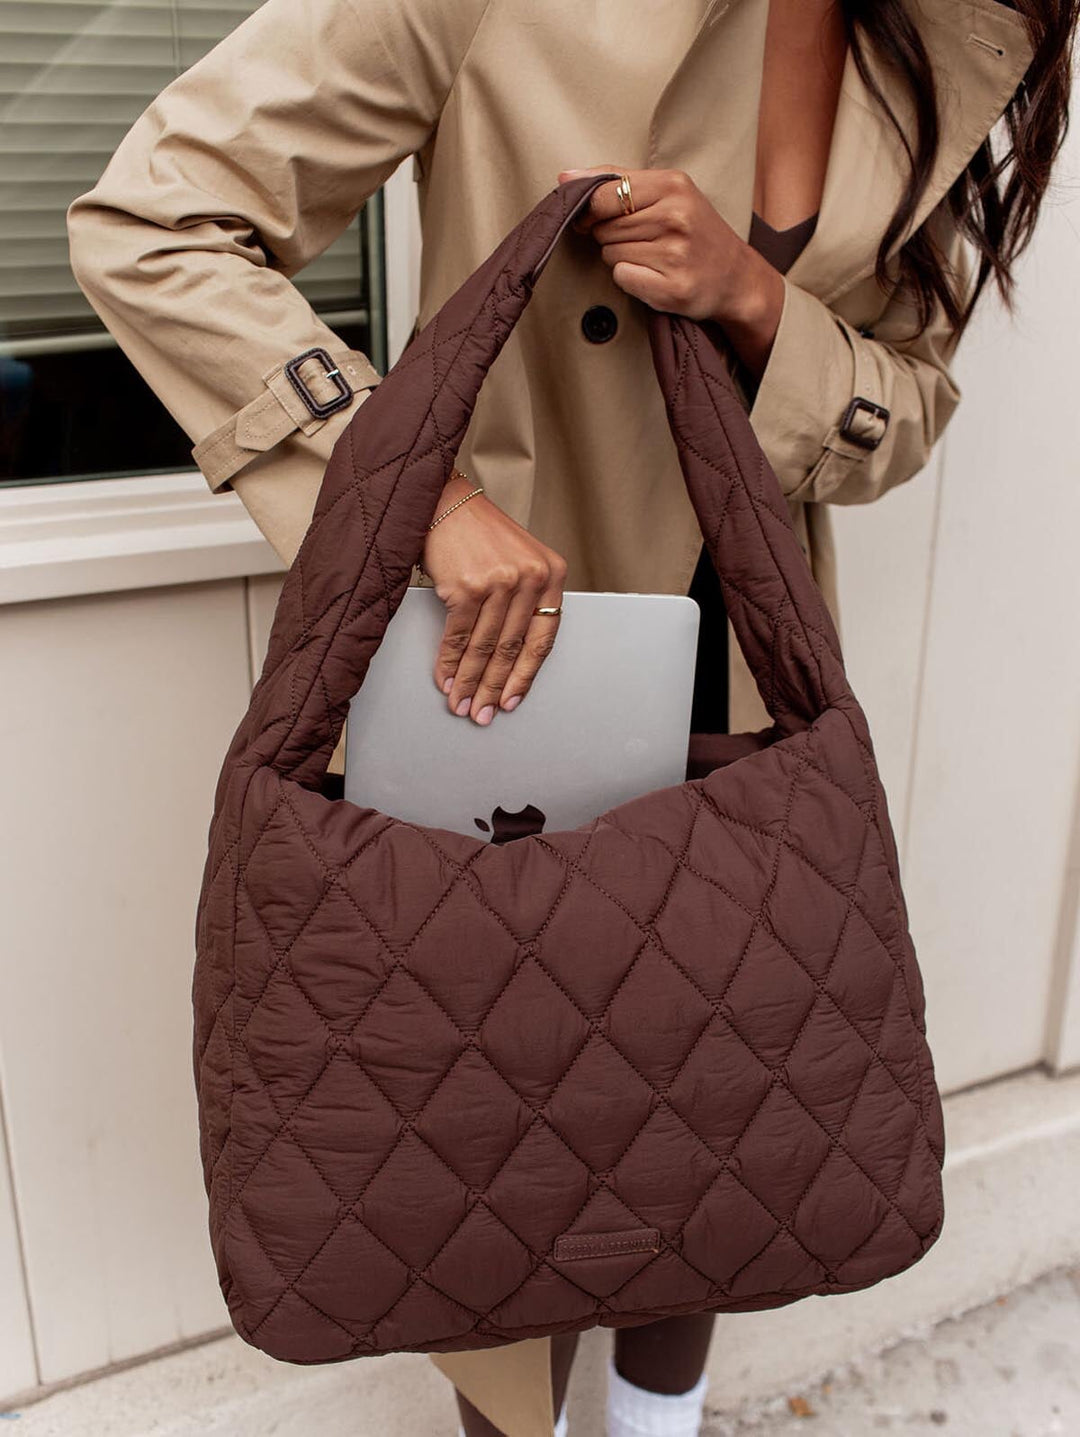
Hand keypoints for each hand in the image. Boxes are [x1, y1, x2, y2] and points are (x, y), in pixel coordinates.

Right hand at [420, 470, 567, 724]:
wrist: (443, 501)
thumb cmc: (477, 532)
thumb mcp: (517, 560)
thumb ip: (523, 601)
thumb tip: (507, 660)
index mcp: (551, 573)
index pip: (543, 638)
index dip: (526, 676)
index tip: (512, 700)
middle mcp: (530, 578)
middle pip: (512, 648)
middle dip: (494, 687)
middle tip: (483, 713)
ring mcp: (500, 582)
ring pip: (485, 648)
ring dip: (469, 682)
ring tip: (461, 704)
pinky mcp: (468, 587)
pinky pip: (459, 637)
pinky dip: (449, 663)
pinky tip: (445, 680)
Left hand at [558, 166, 784, 377]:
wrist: (736, 277)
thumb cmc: (694, 231)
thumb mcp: (667, 192)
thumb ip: (616, 181)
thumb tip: (565, 178)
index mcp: (673, 185)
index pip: (603, 195)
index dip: (589, 211)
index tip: (594, 218)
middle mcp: (676, 217)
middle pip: (603, 228)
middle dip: (610, 236)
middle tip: (640, 240)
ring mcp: (675, 254)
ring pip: (610, 254)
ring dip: (621, 258)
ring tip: (651, 257)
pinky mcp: (671, 288)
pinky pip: (622, 278)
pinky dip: (630, 279)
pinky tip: (652, 276)